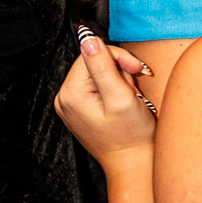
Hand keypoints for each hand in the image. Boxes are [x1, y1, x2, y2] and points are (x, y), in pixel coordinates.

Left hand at [55, 34, 155, 170]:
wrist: (132, 163)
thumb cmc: (131, 135)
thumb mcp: (120, 97)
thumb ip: (103, 66)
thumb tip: (88, 39)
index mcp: (71, 94)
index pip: (92, 53)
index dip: (118, 57)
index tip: (137, 70)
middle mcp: (65, 99)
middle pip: (93, 62)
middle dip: (118, 71)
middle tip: (131, 91)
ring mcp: (71, 105)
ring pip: (97, 73)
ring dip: (118, 81)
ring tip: (128, 100)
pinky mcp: (80, 110)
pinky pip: (96, 86)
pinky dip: (113, 90)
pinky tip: (121, 104)